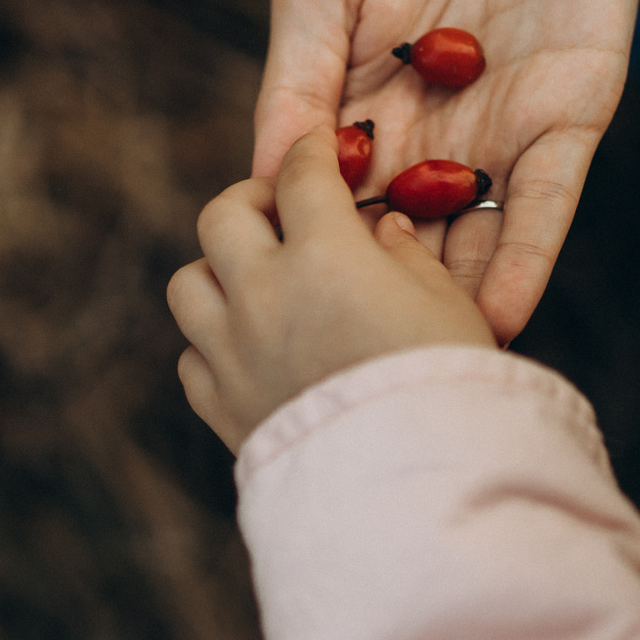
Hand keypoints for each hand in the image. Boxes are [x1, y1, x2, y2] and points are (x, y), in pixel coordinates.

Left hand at [170, 130, 494, 449]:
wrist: (417, 491)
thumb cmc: (450, 389)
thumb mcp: (450, 307)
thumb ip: (408, 256)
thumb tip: (382, 227)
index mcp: (325, 254)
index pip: (302, 175)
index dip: (312, 152)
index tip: (321, 148)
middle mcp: (263, 294)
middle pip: (221, 216)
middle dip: (249, 201)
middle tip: (278, 209)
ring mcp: (233, 353)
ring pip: (189, 285)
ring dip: (218, 272)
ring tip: (255, 281)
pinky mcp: (224, 410)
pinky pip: (193, 358)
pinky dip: (213, 343)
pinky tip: (250, 348)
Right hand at [254, 0, 639, 342]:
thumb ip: (297, 76)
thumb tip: (258, 175)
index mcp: (364, 109)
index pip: (336, 202)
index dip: (317, 254)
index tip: (290, 313)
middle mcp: (433, 137)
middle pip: (406, 238)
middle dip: (388, 300)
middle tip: (364, 364)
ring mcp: (502, 134)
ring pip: (477, 237)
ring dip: (455, 300)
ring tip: (432, 369)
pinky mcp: (570, 119)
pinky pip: (548, 202)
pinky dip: (527, 255)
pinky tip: (502, 311)